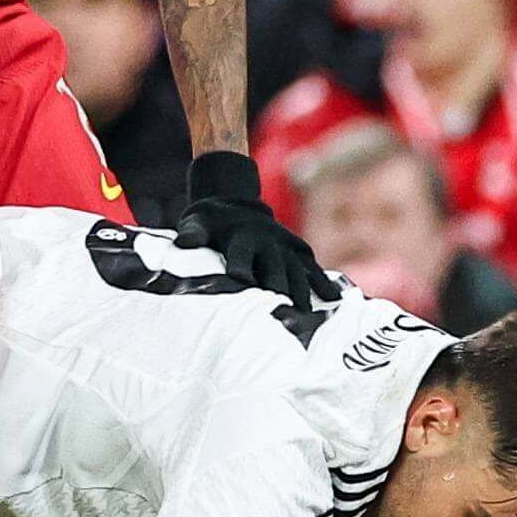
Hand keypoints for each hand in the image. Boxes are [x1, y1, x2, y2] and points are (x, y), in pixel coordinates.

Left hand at [177, 151, 341, 310]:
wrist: (234, 203)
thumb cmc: (211, 222)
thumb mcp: (197, 222)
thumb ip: (193, 233)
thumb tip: (183, 243)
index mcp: (241, 236)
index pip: (242, 254)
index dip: (242, 267)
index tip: (243, 282)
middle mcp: (267, 242)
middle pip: (275, 266)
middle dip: (278, 285)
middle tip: (282, 310)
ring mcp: (285, 247)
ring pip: (297, 270)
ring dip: (302, 290)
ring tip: (305, 313)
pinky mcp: (298, 252)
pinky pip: (313, 268)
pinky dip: (323, 283)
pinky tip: (333, 301)